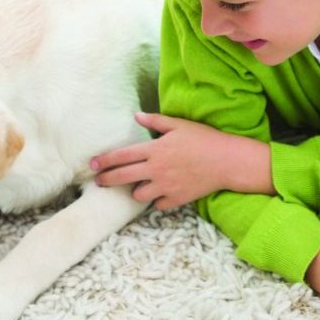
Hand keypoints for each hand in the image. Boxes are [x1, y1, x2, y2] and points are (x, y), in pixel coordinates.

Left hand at [90, 112, 270, 209]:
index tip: (92, 165)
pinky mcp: (176, 199)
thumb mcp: (179, 125)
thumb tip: (136, 115)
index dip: (104, 161)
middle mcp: (156, 169)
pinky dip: (157, 200)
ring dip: (136, 190)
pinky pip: (158, 205)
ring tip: (139, 186)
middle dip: (107, 180)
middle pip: (122, 177)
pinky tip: (160, 194)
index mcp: (155, 149)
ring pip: (138, 195)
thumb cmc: (204, 139)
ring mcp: (165, 186)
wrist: (227, 161)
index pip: (121, 156)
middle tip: (99, 181)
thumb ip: (155, 120)